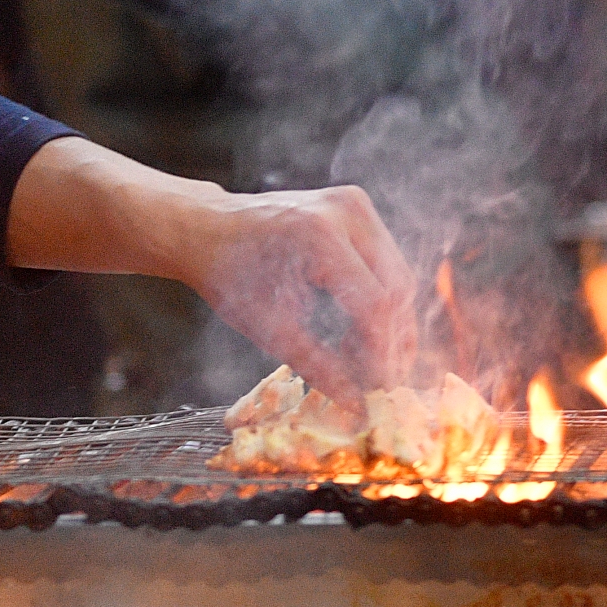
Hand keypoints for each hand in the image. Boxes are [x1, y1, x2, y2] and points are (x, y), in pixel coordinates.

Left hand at [174, 184, 419, 398]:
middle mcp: (346, 211)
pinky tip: (359, 332)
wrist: (208, 228)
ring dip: (390, 323)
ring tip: (363, 359)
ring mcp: (355, 203)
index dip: (382, 352)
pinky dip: (381, 299)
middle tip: (378, 381)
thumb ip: (318, 366)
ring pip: (399, 275)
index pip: (376, 303)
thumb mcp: (269, 327)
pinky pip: (386, 261)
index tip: (380, 390)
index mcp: (319, 236)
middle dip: (392, 341)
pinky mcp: (357, 206)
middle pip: (397, 288)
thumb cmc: (229, 277)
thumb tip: (356, 403)